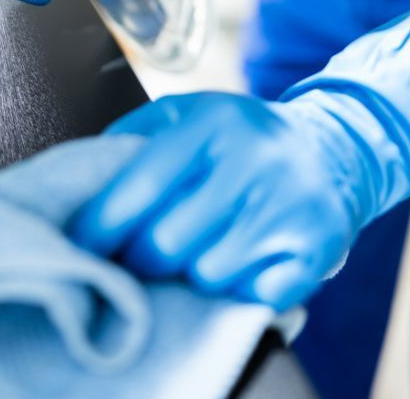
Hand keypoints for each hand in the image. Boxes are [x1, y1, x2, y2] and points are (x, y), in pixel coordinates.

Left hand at [68, 92, 358, 310]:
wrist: (332, 149)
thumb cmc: (240, 136)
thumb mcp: (186, 113)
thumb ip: (132, 137)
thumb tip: (79, 184)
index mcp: (213, 123)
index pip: (141, 186)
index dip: (100, 226)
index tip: (77, 248)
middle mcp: (255, 161)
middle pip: (168, 243)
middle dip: (137, 260)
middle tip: (129, 260)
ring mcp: (290, 208)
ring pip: (207, 276)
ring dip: (187, 276)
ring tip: (189, 254)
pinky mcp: (317, 250)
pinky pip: (252, 297)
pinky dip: (234, 292)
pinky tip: (233, 264)